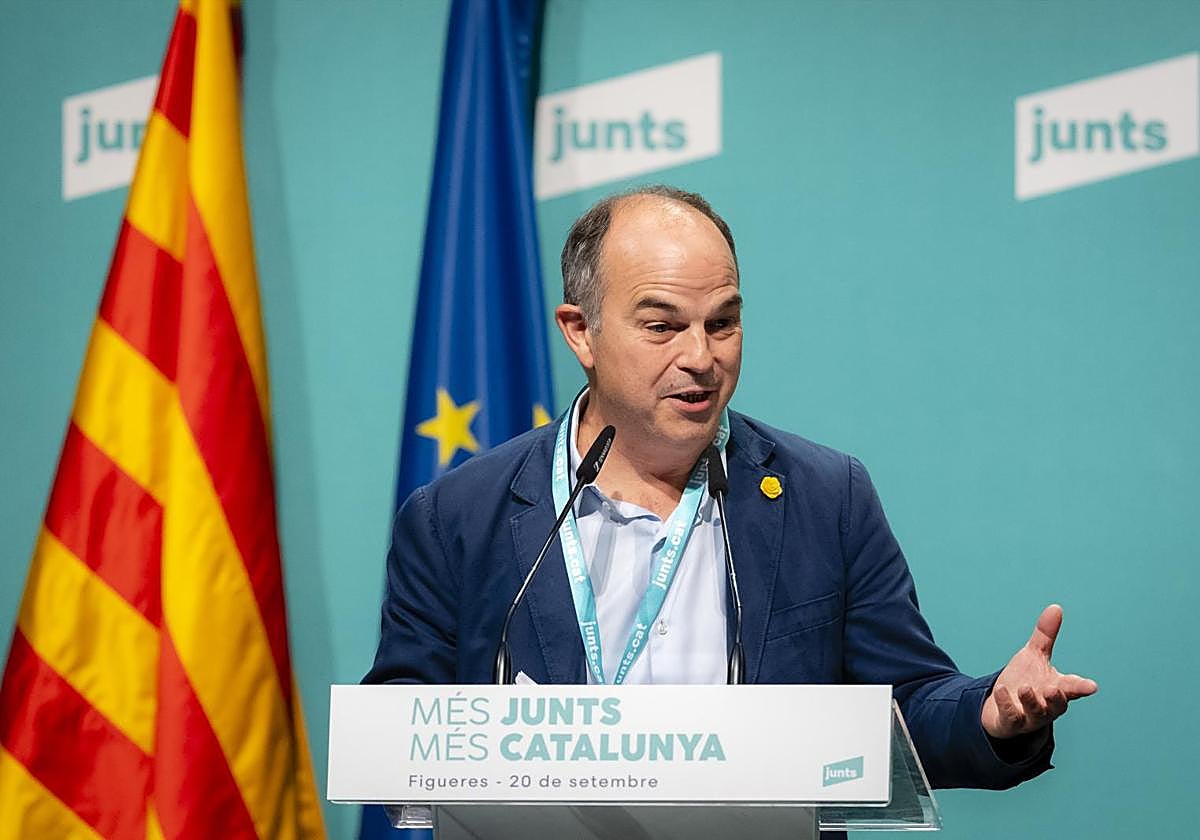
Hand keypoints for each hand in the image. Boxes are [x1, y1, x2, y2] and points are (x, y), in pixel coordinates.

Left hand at [981, 604, 1096, 738]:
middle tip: (1056, 689)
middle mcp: (1047, 704)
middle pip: (1058, 704)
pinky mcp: (1011, 722)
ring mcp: (1030, 716)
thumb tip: (1056, 607)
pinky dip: (1006, 704)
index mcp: (1057, 688)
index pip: (1073, 688)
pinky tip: (1001, 691)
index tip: (1092, 686)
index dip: (1082, 687)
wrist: (1002, 706)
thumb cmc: (1025, 680)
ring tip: (1026, 688)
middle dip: (1057, 698)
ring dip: (1032, 701)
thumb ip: (1045, 635)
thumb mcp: (1034, 655)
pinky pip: (1011, 716)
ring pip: (1036, 712)